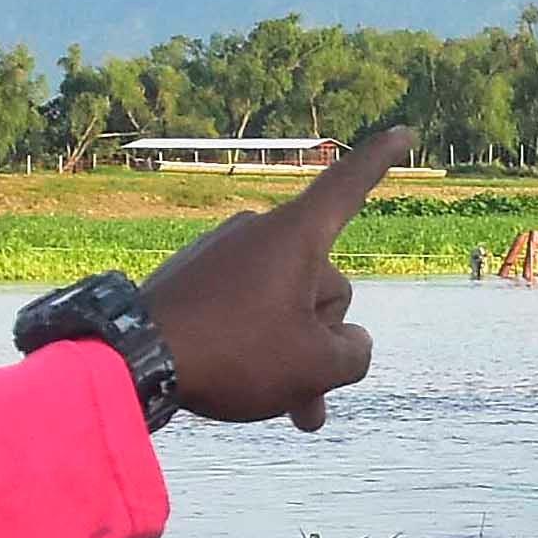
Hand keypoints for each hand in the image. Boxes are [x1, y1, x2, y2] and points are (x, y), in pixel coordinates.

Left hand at [138, 128, 396, 429]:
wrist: (131, 359)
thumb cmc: (233, 354)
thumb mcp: (317, 366)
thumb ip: (356, 353)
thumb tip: (350, 343)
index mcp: (295, 237)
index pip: (349, 186)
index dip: (382, 160)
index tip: (406, 131)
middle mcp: (259, 232)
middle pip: (325, 284)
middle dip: (325, 339)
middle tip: (309, 394)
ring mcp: (223, 253)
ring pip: (286, 305)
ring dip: (293, 353)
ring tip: (285, 407)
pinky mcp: (194, 277)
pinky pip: (246, 309)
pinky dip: (257, 346)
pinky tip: (246, 383)